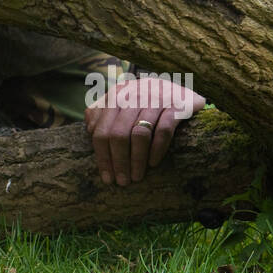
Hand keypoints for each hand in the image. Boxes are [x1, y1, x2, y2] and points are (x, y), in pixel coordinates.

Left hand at [85, 74, 204, 185]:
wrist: (182, 91)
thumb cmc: (146, 101)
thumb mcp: (123, 102)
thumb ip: (103, 112)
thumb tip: (89, 129)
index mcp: (117, 94)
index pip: (101, 129)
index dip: (102, 156)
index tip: (106, 178)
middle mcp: (134, 94)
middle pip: (118, 133)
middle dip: (118, 161)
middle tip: (122, 181)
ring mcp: (156, 98)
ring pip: (140, 133)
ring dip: (137, 159)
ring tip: (136, 177)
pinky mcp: (178, 105)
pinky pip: (164, 130)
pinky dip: (157, 149)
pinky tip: (153, 163)